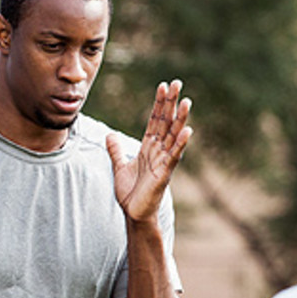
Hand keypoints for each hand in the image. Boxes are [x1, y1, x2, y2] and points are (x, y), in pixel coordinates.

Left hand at [106, 79, 192, 222]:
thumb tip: (109, 135)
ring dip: (180, 119)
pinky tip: (187, 131)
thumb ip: (116, 150)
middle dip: (171, 103)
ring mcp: (163, 162)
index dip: (158, 104)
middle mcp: (158, 151)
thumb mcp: (119, 167)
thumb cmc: (130, 193)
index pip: (155, 121)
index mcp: (148, 148)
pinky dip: (180, 144)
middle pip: (166, 122)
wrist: (134, 215)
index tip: (163, 86)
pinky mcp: (164, 174)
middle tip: (177, 83)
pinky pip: (173, 156)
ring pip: (173, 136)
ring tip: (186, 101)